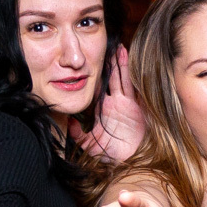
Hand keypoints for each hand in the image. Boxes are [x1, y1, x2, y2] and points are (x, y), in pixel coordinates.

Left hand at [69, 46, 145, 164]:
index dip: (92, 75)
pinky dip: (131, 72)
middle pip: (110, 78)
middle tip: (105, 46)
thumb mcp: (90, 145)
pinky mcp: (137, 105)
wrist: (133, 160)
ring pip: (122, 77)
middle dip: (108, 63)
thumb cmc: (113, 155)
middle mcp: (114, 103)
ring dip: (120, 63)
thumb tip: (69, 121)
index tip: (87, 61)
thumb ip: (78, 135)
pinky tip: (129, 60)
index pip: (96, 88)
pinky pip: (133, 86)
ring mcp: (126, 103)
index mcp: (102, 109)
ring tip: (118, 47)